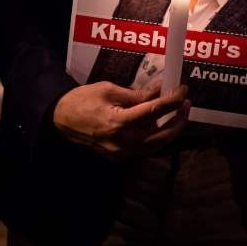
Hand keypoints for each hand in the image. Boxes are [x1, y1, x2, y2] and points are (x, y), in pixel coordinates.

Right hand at [52, 82, 189, 160]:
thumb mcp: (108, 90)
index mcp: (119, 122)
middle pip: (163, 134)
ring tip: (178, 113)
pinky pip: (146, 148)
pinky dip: (157, 137)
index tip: (183, 89)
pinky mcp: (119, 156)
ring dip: (171, 129)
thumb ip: (136, 94)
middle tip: (186, 104)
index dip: (173, 100)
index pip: (155, 111)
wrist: (60, 119)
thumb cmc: (81, 100)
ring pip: (157, 144)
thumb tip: (160, 91)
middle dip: (179, 119)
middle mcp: (123, 142)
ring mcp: (122, 152)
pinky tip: (160, 124)